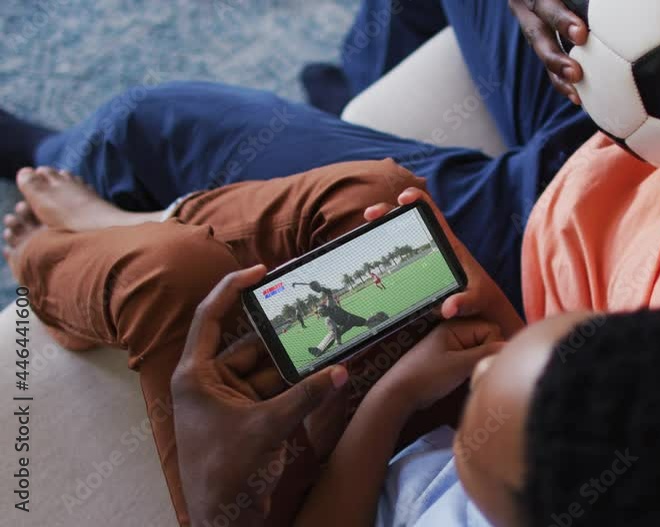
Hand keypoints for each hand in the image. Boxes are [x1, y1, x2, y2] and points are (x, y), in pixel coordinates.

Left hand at [171, 265, 350, 524]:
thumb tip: (342, 371)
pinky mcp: (246, 418)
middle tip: (312, 311)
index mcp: (196, 376)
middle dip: (281, 332)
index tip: (260, 271)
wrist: (224, 520)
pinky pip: (274, 390)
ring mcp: (228, 401)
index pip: (211, 317)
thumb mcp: (268, 428)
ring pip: (266, 368)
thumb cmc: (227, 474)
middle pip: (248, 344)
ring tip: (326, 341)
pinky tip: (323, 374)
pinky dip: (297, 384)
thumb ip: (306, 397)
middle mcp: (209, 383)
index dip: (233, 289)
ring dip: (294, 361)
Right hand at [364, 188, 524, 338]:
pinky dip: (381, 250)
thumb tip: (448, 309)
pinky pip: (397, 256)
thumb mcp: (475, 299)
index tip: (403, 199)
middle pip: (408, 221)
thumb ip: (464, 302)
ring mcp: (423, 258)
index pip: (432, 213)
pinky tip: (366, 255)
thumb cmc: (481, 298)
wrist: (482, 308)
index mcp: (448, 244)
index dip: (418, 199)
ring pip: (398, 237)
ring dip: (380, 230)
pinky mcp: (417, 272)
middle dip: (388, 212)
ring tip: (363, 230)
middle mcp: (433, 246)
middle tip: (370, 215)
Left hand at [376, 319, 503, 411]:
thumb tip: (510, 349)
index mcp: (456, 325)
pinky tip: (465, 380)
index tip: (481, 363)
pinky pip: (471, 359)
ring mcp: (452, 345)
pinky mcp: (450, 359)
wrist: (399, 393)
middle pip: (487, 339)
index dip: (492, 347)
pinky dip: (472, 369)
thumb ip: (487, 354)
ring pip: (480, 351)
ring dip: (479, 364)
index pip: (491, 329)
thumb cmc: (428, 376)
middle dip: (487, 355)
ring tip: (469, 377)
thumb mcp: (460, 365)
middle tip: (476, 371)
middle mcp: (455, 331)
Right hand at [509, 0, 588, 103]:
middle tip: (577, 73)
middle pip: (537, 33)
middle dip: (555, 57)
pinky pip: (546, 59)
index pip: (545, 4)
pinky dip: (561, 79)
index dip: (561, 19)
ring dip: (557, 74)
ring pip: (539, 51)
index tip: (581, 35)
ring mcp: (530, 20)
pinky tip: (578, 97)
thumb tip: (626, 7)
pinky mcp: (540, 34)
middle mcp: (527, 4)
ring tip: (576, 93)